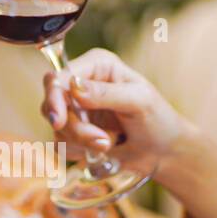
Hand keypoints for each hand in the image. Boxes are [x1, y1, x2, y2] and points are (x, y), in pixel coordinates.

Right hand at [40, 47, 216, 217]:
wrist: (163, 152)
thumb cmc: (158, 120)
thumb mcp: (139, 101)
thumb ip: (106, 93)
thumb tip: (74, 86)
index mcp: (97, 66)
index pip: (60, 76)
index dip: (54, 97)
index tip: (59, 121)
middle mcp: (81, 84)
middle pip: (53, 103)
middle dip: (74, 127)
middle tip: (101, 140)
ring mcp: (75, 109)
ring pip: (57, 127)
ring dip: (82, 141)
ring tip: (109, 143)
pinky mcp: (74, 132)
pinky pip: (60, 144)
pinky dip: (80, 151)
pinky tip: (103, 149)